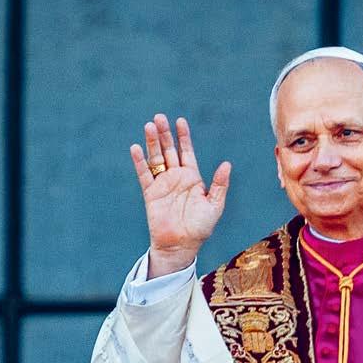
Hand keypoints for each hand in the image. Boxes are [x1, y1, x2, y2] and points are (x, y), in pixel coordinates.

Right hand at [129, 115, 231, 276]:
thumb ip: (219, 184)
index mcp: (192, 178)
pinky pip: (144, 174)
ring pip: (156, 158)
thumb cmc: (200, 228)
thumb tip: (226, 164)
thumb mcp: (214, 205)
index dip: (183, 136)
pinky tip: (136, 148)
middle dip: (164, 134)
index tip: (180, 121)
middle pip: (169, 150)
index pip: (187, 151)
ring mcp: (162, 184)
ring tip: (149, 126)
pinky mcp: (150, 193)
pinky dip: (139, 162)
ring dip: (152, 143)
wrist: (182, 245)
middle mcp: (176, 177)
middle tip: (159, 117)